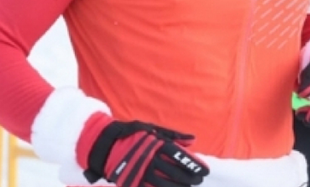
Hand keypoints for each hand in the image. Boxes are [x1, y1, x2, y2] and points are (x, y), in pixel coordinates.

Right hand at [80, 115, 208, 186]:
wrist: (104, 144)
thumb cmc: (131, 134)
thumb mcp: (151, 129)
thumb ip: (173, 136)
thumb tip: (193, 140)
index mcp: (156, 144)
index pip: (181, 157)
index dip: (195, 166)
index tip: (205, 171)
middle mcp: (150, 159)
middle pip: (176, 173)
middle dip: (190, 179)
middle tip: (198, 181)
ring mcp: (141, 172)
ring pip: (166, 185)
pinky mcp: (133, 182)